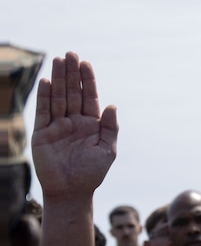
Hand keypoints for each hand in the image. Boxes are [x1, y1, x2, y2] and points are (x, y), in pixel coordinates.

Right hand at [31, 52, 117, 197]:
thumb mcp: (107, 150)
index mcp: (91, 124)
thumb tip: (113, 105)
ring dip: (57, 79)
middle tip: (71, 54)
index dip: (88, 80)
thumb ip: (110, 127)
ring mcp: (57, 126)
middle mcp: (74, 122)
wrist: (72, 191)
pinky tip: (45, 82)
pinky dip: (44, 97)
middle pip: (72, 93)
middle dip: (71, 74)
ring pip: (57, 97)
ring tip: (58, 60)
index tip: (85, 63)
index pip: (89, 97)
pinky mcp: (42, 133)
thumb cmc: (92, 173)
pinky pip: (43, 111)